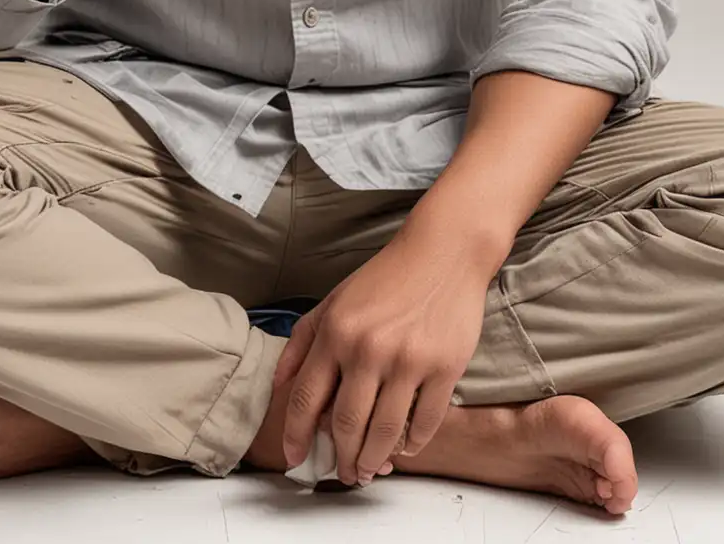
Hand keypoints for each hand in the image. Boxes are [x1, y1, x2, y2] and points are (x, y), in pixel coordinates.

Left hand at [272, 227, 490, 486]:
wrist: (443, 251)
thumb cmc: (387, 277)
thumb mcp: (335, 299)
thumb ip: (302, 340)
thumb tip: (279, 384)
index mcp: (336, 331)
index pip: (307, 398)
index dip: (298, 436)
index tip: (296, 458)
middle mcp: (368, 348)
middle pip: (347, 424)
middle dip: (342, 459)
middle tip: (344, 473)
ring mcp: (408, 360)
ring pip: (384, 433)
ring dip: (374, 461)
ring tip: (370, 470)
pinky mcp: (444, 368)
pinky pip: (425, 423)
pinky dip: (412, 445)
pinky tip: (405, 447)